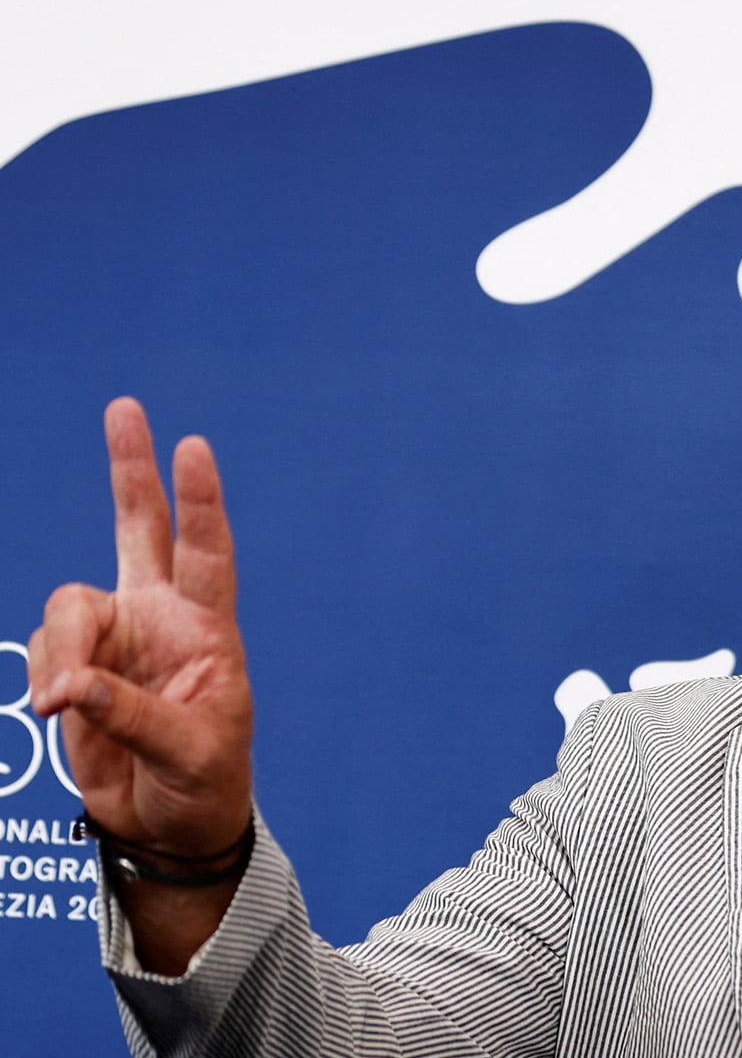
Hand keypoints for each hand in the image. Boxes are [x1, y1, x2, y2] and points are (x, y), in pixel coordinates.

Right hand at [28, 398, 253, 858]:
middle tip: (126, 407)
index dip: (199, 502)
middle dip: (130, 469)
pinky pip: (44, 652)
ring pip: (67, 605)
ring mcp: (114, 638)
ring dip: (59, 649)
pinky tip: (55, 709)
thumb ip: (130, 713)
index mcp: (208, 629)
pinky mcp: (75, 665)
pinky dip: (44, 676)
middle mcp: (160, 619)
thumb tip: (68, 687)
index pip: (206, 553)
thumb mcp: (187, 752)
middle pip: (140, 528)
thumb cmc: (204, 783)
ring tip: (62, 702)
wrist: (170, 824)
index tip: (194, 448)